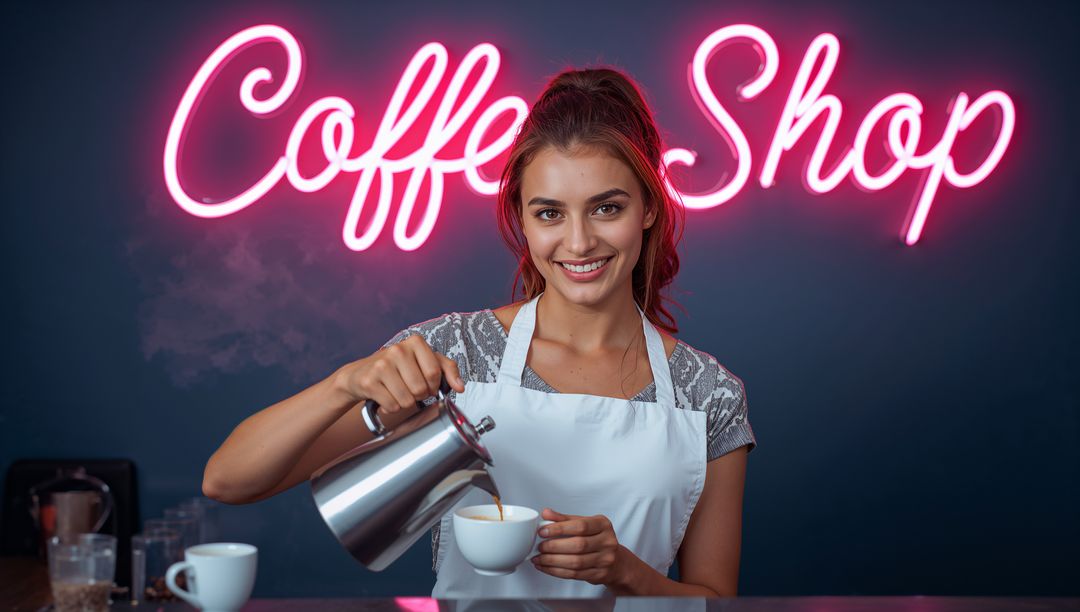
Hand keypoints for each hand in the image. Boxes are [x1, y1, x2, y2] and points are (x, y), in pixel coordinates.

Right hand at [339, 335, 465, 413]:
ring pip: (407, 400)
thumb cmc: (397, 368)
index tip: (429, 386)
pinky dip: (392, 408)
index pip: (435, 372)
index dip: (434, 385)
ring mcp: (382, 365)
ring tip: (397, 392)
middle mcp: (398, 350)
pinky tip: (386, 397)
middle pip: (421, 389)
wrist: (360, 374)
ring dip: (405, 403)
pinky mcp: (369, 381)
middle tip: (410, 389)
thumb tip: (460, 386)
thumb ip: (447, 369)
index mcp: (415, 342)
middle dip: (419, 396)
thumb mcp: (424, 361)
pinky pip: (392, 406)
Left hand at [531, 508, 626, 586]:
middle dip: (554, 546)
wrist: (616, 562)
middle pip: (578, 545)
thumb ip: (564, 519)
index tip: (543, 531)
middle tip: (540, 546)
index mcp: (603, 525)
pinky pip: (574, 574)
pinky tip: (546, 567)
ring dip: (553, 561)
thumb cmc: (597, 539)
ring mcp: (605, 559)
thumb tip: (546, 513)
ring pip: (575, 562)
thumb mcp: (585, 524)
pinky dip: (556, 571)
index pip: (580, 526)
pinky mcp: (600, 574)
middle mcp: (607, 541)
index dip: (559, 528)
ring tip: (539, 558)